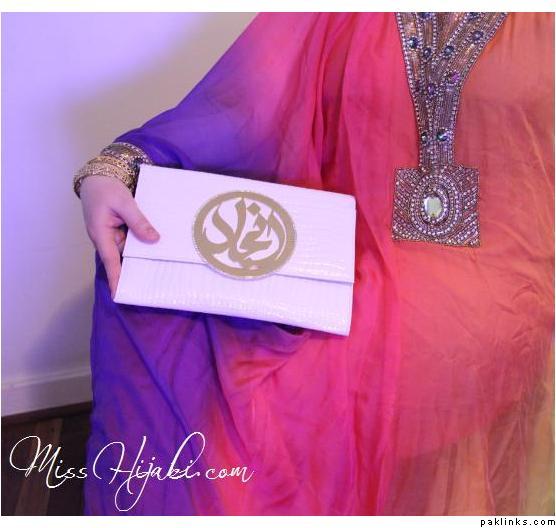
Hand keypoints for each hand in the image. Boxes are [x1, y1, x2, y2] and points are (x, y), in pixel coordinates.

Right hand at [79, 175, 159, 297]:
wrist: (98, 176)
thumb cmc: (106, 189)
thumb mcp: (125, 203)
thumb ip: (138, 221)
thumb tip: (153, 239)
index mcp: (101, 234)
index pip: (110, 261)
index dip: (116, 278)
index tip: (119, 294)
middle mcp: (105, 238)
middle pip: (121, 259)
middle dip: (133, 271)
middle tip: (150, 286)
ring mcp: (112, 235)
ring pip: (127, 251)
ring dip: (140, 257)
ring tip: (159, 270)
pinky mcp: (118, 231)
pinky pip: (130, 242)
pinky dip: (140, 245)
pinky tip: (155, 249)